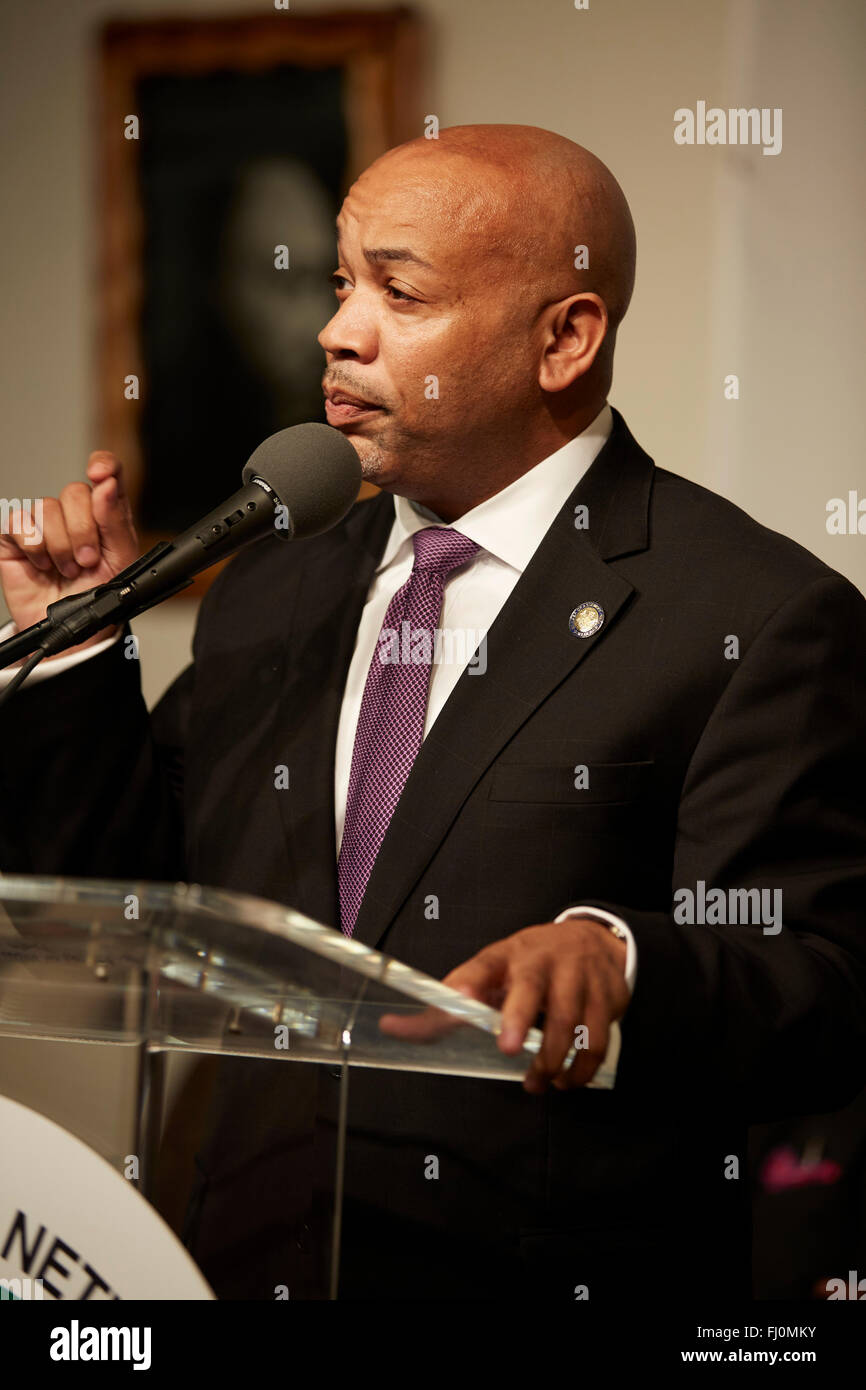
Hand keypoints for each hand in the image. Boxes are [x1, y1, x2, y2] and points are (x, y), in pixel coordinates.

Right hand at [0, 452, 138, 657]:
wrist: (71, 631)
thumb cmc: (97, 596)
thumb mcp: (121, 561)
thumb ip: (116, 521)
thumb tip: (106, 485)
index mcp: (105, 512)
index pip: (108, 471)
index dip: (104, 464)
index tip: (100, 473)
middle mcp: (74, 512)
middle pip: (75, 492)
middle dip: (83, 532)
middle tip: (86, 561)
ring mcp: (43, 522)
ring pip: (46, 508)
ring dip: (59, 547)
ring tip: (65, 570)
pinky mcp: (14, 535)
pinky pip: (18, 521)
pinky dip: (33, 548)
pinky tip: (41, 565)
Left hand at [379, 919, 629, 1092]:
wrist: (592, 939)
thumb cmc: (529, 964)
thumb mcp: (491, 973)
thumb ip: (448, 1004)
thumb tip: (393, 1027)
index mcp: (506, 956)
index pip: (482, 965)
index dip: (468, 979)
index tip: (458, 994)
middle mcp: (542, 960)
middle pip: (531, 987)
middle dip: (520, 1017)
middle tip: (508, 1048)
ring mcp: (578, 974)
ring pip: (570, 1020)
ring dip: (553, 1061)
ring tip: (540, 1083)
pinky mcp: (608, 994)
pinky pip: (598, 1038)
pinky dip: (583, 1067)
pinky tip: (569, 1079)